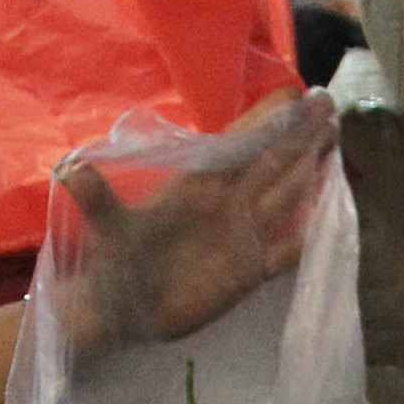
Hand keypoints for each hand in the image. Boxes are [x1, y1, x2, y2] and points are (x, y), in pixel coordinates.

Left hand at [61, 91, 338, 351]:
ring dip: (310, 169)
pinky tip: (328, 214)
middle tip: (328, 103)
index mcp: (197, 185)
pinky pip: (286, 248)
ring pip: (284, 195)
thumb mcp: (105, 229)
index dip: (266, 120)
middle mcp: (225, 204)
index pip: (238, 144)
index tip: (294, 93)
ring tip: (334, 140)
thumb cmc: (111, 265)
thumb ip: (95, 198)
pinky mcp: (248, 272)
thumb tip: (68, 170)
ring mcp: (240, 236)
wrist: (118, 310)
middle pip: (271, 161)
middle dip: (300, 134)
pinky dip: (307, 233)